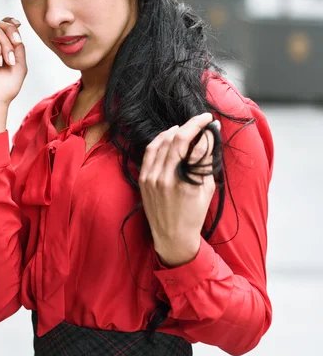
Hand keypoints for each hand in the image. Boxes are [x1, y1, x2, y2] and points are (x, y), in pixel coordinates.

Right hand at [0, 17, 27, 105]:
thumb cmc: (6, 87)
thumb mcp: (20, 66)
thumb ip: (19, 49)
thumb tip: (17, 33)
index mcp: (4, 48)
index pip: (5, 27)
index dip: (10, 22)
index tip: (18, 24)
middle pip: (0, 24)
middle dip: (11, 32)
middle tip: (16, 44)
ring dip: (5, 45)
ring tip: (7, 62)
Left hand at [138, 113, 220, 267]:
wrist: (172, 237)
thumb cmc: (194, 215)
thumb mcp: (207, 190)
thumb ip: (206, 163)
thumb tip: (209, 137)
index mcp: (187, 182)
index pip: (197, 146)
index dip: (205, 130)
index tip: (211, 123)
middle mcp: (167, 178)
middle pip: (179, 139)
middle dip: (192, 124)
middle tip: (203, 119)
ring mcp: (152, 178)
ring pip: (164, 142)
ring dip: (177, 130)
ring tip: (188, 126)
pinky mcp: (144, 179)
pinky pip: (151, 151)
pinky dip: (161, 139)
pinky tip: (170, 134)